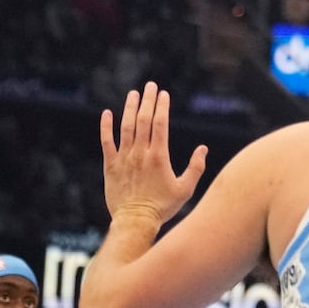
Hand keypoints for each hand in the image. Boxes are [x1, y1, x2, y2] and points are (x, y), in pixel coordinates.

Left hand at [100, 81, 207, 228]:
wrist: (135, 221)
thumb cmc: (163, 207)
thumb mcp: (186, 188)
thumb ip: (196, 167)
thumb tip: (202, 148)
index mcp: (159, 156)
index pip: (160, 124)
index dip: (162, 106)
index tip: (164, 94)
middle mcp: (140, 153)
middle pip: (144, 120)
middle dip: (148, 101)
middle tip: (151, 86)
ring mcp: (124, 159)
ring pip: (126, 127)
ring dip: (130, 108)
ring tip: (134, 94)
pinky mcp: (111, 166)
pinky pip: (107, 142)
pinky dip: (106, 127)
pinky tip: (107, 114)